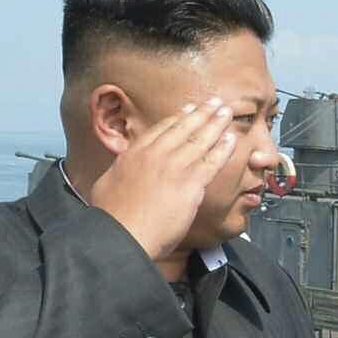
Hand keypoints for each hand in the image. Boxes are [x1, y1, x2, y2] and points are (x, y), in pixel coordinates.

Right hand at [89, 100, 240, 261]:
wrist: (123, 234)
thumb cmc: (112, 217)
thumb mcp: (106, 184)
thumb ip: (119, 172)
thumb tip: (120, 171)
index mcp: (134, 154)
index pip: (161, 129)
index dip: (178, 118)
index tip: (188, 110)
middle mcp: (155, 154)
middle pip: (184, 128)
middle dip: (202, 113)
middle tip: (214, 102)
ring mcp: (174, 167)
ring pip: (200, 140)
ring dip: (216, 124)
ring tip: (226, 112)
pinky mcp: (190, 183)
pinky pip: (212, 161)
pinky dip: (223, 149)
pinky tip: (231, 139)